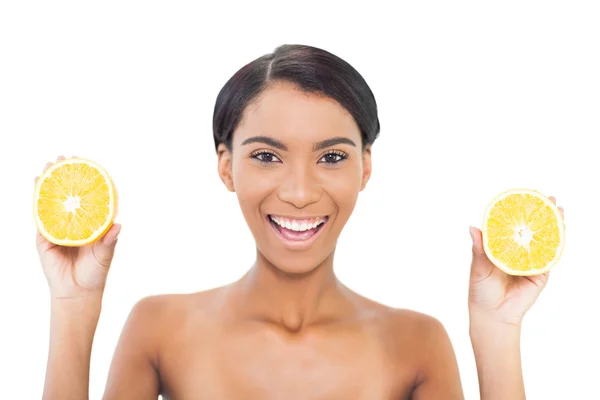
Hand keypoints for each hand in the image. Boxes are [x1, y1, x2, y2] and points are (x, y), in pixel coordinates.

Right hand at [35, 155, 120, 299]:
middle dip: (64, 175)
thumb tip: (119, 225)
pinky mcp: (44, 237)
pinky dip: (38, 200)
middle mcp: (74, 222)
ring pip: (52, 201)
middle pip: (68, 194)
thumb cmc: (95, 272)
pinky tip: (36, 184)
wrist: (77, 292)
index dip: (85, 181)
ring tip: (48, 165)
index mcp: (90, 223)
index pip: (88, 197)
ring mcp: (57, 228)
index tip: (85, 162)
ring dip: (49, 182)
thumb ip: (110, 240)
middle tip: (63, 157)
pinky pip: (40, 216)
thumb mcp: (105, 254)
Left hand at [468, 196, 563, 326]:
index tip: (528, 194)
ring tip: (559, 210)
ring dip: (553, 224)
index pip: (513, 224)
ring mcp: (530, 261)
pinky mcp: (540, 274)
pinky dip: (556, 244)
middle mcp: (517, 251)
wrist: (493, 314)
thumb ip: (479, 247)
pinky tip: (560, 232)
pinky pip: (549, 257)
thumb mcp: (478, 266)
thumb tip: (472, 227)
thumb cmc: (481, 290)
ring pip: (544, 240)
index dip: (521, 210)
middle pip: (532, 228)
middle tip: (549, 197)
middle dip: (542, 212)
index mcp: (502, 246)